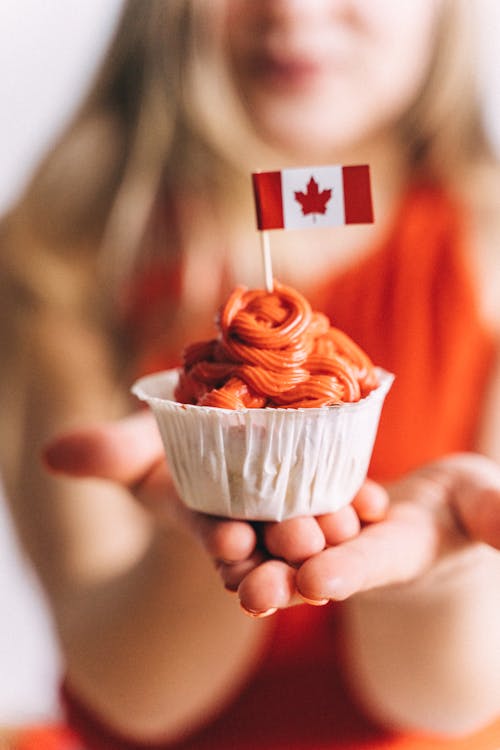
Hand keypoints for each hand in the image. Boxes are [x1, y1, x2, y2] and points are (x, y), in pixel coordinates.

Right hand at [42, 410, 385, 608]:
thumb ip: (108, 453)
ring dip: (324, 533)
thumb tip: (55, 453)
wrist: (226, 417)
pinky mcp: (324, 486)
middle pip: (268, 546)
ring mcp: (290, 508)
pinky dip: (358, 501)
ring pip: (310, 528)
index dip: (219, 543)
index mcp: (208, 522)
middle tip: (293, 546)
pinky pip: (345, 497)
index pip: (214, 540)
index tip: (228, 543)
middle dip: (277, 554)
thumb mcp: (140, 444)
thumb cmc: (175, 437)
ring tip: (336, 528)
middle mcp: (252, 524)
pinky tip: (374, 500)